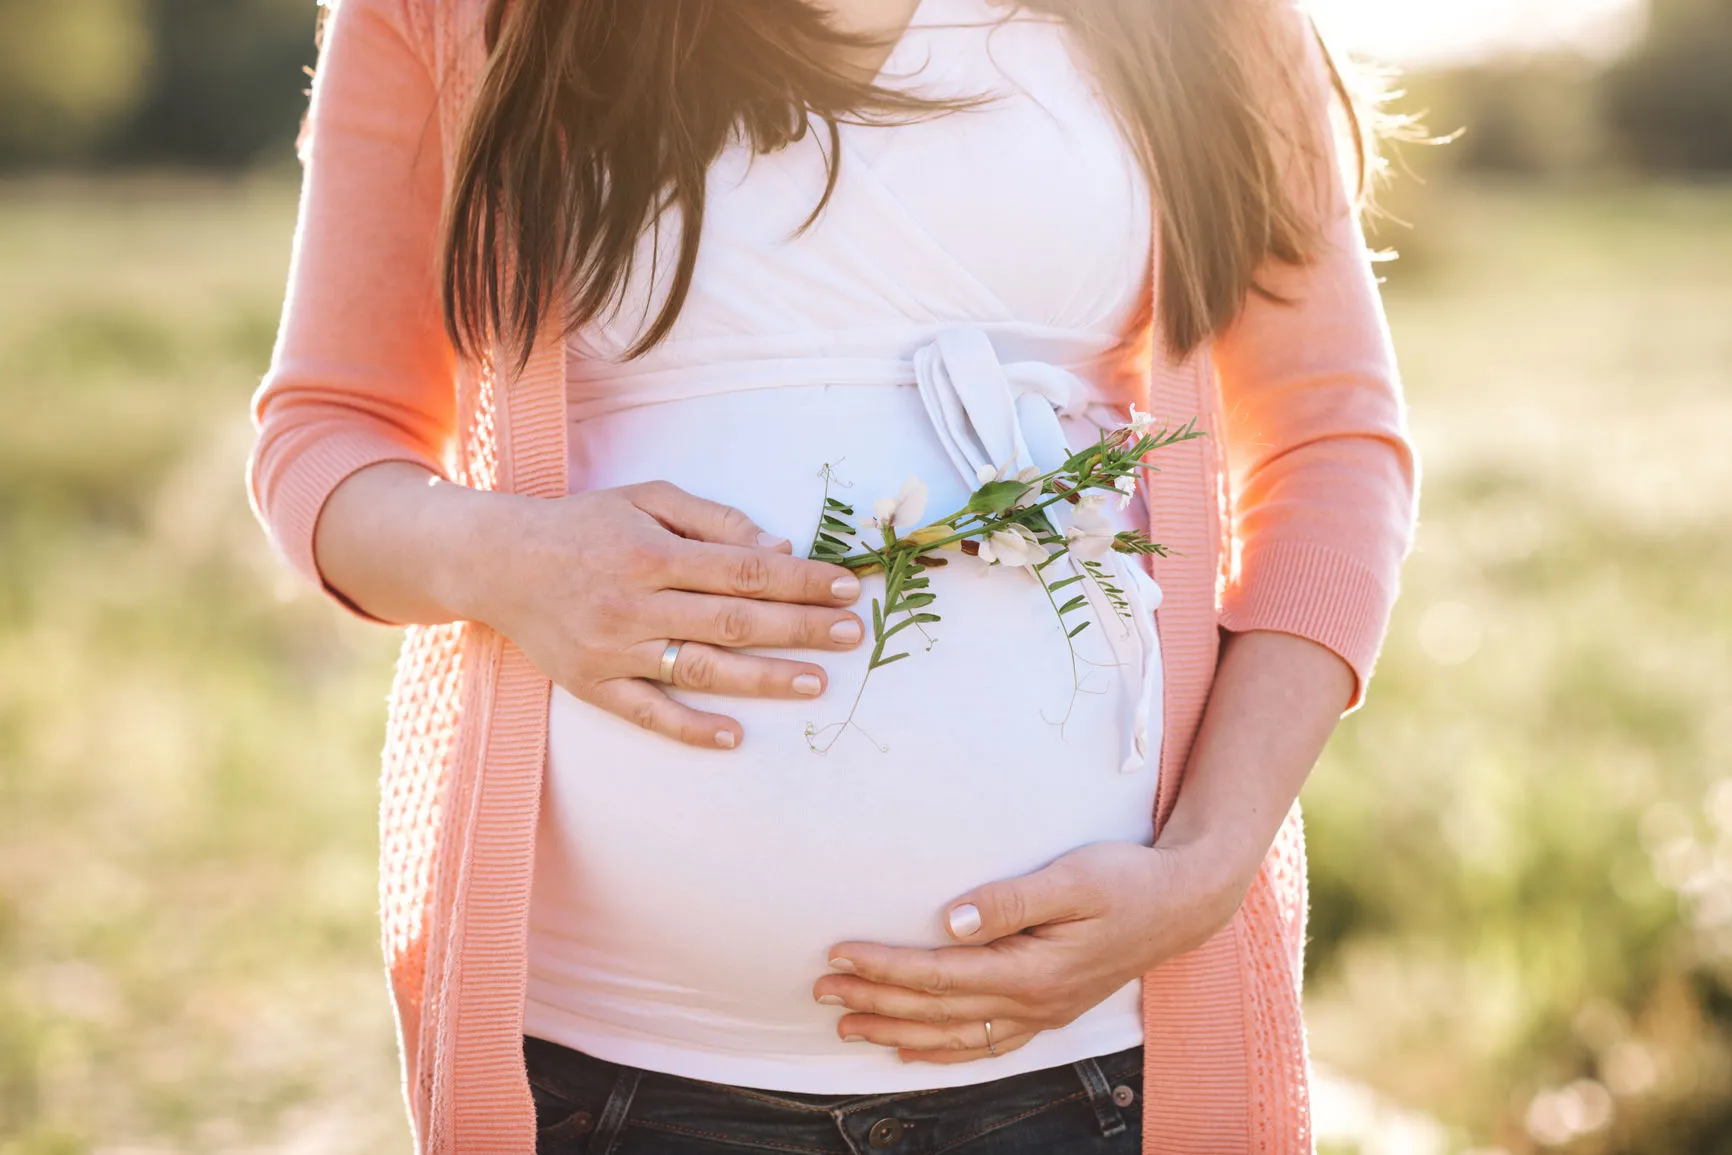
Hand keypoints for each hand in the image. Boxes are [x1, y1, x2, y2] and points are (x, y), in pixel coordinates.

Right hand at [453, 480, 864, 749]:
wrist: (498, 562)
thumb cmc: (585, 525)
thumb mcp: (646, 498)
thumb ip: (713, 521)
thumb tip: (777, 549)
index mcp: (652, 552)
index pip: (744, 569)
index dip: (799, 580)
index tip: (845, 588)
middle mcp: (635, 602)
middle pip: (733, 620)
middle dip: (799, 627)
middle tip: (851, 636)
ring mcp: (614, 649)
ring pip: (700, 669)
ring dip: (763, 678)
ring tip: (816, 683)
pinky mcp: (592, 685)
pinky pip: (648, 713)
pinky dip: (690, 728)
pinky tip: (735, 736)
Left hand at [813, 841, 1247, 1062]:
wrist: (1185, 903)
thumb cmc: (1127, 880)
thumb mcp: (1072, 878)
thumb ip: (1010, 900)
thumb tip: (951, 919)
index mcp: (1032, 971)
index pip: (939, 974)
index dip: (885, 966)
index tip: (840, 953)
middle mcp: (1033, 1003)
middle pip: (937, 1011)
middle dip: (875, 1001)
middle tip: (821, 991)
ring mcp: (1042, 1014)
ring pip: (955, 1036)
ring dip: (897, 1030)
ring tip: (849, 1024)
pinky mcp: (1050, 1011)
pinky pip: (985, 1045)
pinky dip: (942, 1051)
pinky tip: (911, 1049)